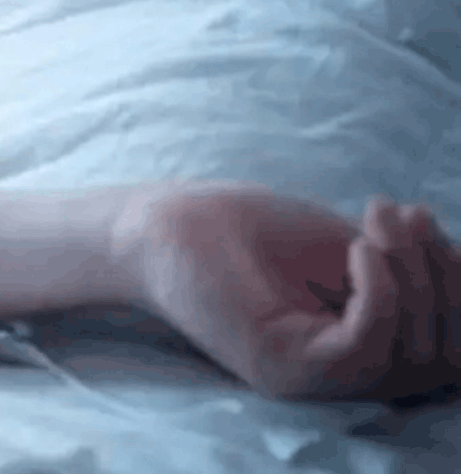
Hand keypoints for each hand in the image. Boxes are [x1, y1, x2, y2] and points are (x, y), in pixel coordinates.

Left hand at [112, 182, 460, 401]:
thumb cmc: (247, 233)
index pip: (448, 348)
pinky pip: (364, 349)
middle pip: (442, 356)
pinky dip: (379, 294)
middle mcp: (341, 380)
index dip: (456, 286)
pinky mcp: (284, 369)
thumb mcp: (347, 250)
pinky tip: (358, 249)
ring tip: (377, 222)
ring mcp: (312, 380)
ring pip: (411, 354)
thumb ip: (405, 274)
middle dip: (439, 276)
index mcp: (360, 356)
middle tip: (402, 214)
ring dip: (412, 276)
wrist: (163, 227)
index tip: (425, 220)